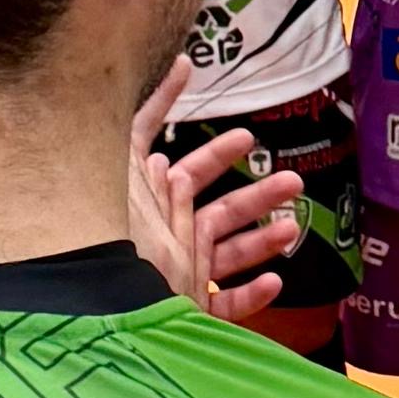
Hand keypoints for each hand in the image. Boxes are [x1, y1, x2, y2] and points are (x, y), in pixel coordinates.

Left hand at [127, 61, 303, 320]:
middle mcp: (161, 231)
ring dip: (264, 238)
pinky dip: (250, 293)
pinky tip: (273, 281)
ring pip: (228, 250)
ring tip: (294, 227)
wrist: (104, 331)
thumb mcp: (117, 187)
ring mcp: (176, 271)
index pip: (145, 136)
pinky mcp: (186, 309)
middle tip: (290, 176)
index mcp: (140, 197)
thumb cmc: (106, 256)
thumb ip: (134, 147)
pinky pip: (224, 302)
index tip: (186, 67)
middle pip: (213, 203)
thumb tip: (164, 105)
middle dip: (253, 190)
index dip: (162, 100)